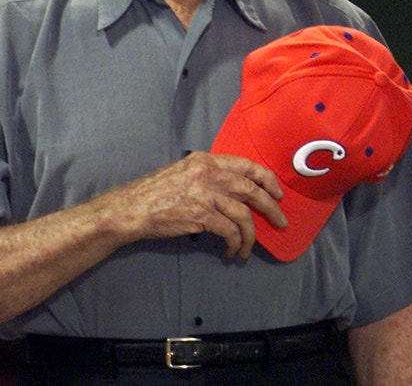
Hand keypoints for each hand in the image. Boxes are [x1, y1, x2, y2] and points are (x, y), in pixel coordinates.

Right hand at [95, 151, 286, 258]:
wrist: (131, 209)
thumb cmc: (155, 193)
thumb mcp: (184, 172)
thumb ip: (209, 176)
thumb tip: (236, 191)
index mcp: (206, 160)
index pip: (248, 165)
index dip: (268, 180)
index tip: (278, 193)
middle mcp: (209, 173)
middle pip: (252, 189)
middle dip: (270, 207)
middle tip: (280, 221)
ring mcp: (205, 193)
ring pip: (243, 215)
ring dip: (251, 235)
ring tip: (248, 248)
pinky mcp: (200, 214)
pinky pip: (229, 231)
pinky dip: (235, 243)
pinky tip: (232, 251)